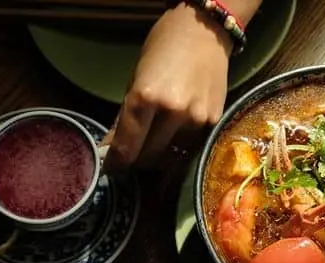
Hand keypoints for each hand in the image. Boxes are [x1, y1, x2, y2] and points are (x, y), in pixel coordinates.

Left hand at [104, 3, 231, 170]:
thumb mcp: (136, 78)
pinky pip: (189, 146)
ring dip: (157, 156)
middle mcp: (173, 112)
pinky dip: (176, 146)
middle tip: (129, 156)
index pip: (127, 145)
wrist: (205, 30)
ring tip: (151, 144)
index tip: (110, 169)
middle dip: (135, 160)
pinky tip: (172, 134)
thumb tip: (111, 147)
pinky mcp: (213, 122)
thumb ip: (125, 116)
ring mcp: (196, 119)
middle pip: (148, 157)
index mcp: (147, 97)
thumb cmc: (164, 47)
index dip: (116, 162)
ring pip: (170, 156)